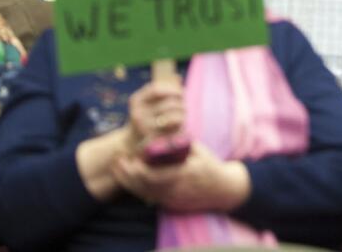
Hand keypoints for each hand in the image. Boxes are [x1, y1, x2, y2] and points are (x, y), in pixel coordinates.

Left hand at [113, 142, 250, 211]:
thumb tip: (159, 135)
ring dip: (129, 182)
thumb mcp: (198, 150)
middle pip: (143, 187)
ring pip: (144, 194)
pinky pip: (150, 197)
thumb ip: (178, 144)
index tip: (127, 156)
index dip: (136, 168)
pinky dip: (139, 188)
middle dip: (126, 175)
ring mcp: (172, 200)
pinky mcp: (171, 205)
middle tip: (117, 161)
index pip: (152, 176)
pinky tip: (131, 178)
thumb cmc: (210, 166)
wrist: (224, 190)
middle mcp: (175, 190)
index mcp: (182, 174)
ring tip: (119, 168)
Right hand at [127, 77, 185, 140]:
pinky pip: (171, 130)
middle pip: (167, 104)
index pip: (156, 90)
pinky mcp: (152, 138)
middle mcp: (138, 113)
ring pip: (171, 118)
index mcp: (136, 100)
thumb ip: (161, 89)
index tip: (182, 91)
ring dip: (181, 115)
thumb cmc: (144, 115)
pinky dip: (178, 126)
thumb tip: (178, 77)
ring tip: (184, 114)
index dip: (172, 89)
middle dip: (180, 103)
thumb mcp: (147, 101)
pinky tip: (180, 125)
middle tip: (184, 104)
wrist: (132, 140)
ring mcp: (144, 127)